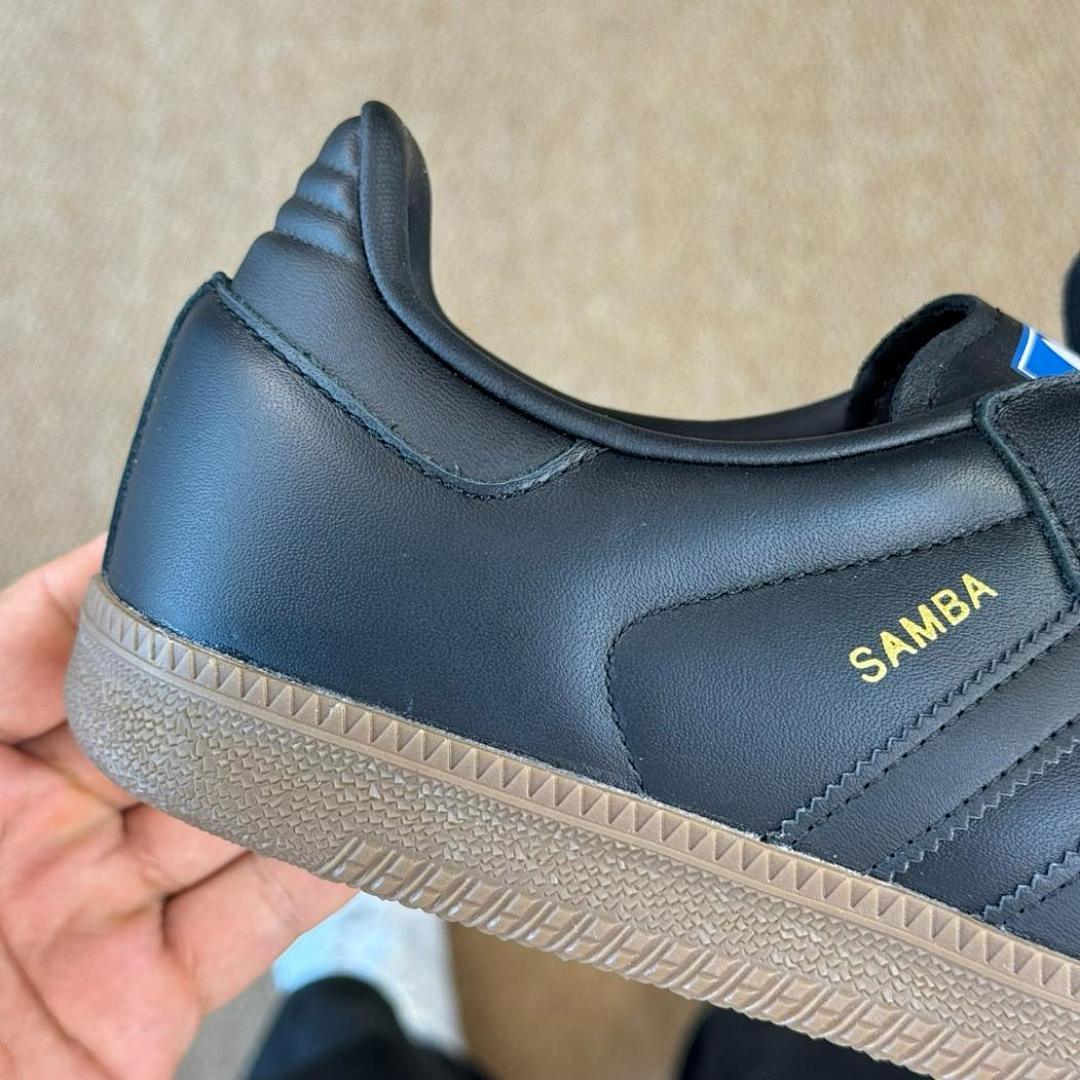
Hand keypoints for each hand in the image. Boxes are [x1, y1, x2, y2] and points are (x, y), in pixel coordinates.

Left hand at [0, 538, 352, 1078]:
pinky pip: (247, 922)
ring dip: (285, 779)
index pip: (46, 645)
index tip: (186, 544)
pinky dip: (309, 878)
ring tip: (342, 733)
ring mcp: (94, 911)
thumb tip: (71, 592)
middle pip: (161, 727)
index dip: (116, 593)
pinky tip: (345, 829)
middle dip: (228, 690)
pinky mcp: (144, 999)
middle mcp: (32, 833)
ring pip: (220, 819)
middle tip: (289, 656)